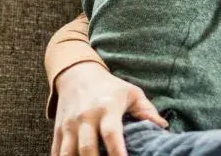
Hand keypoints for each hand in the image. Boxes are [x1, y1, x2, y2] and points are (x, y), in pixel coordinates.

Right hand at [51, 62, 167, 155]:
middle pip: (87, 148)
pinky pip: (56, 152)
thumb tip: (163, 128)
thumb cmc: (111, 87)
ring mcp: (69, 124)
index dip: (118, 153)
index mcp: (107, 108)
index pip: (111, 134)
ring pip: (68, 152)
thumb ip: (147, 111)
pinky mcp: (58, 130)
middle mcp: (86, 117)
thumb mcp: (132, 93)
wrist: (77, 73)